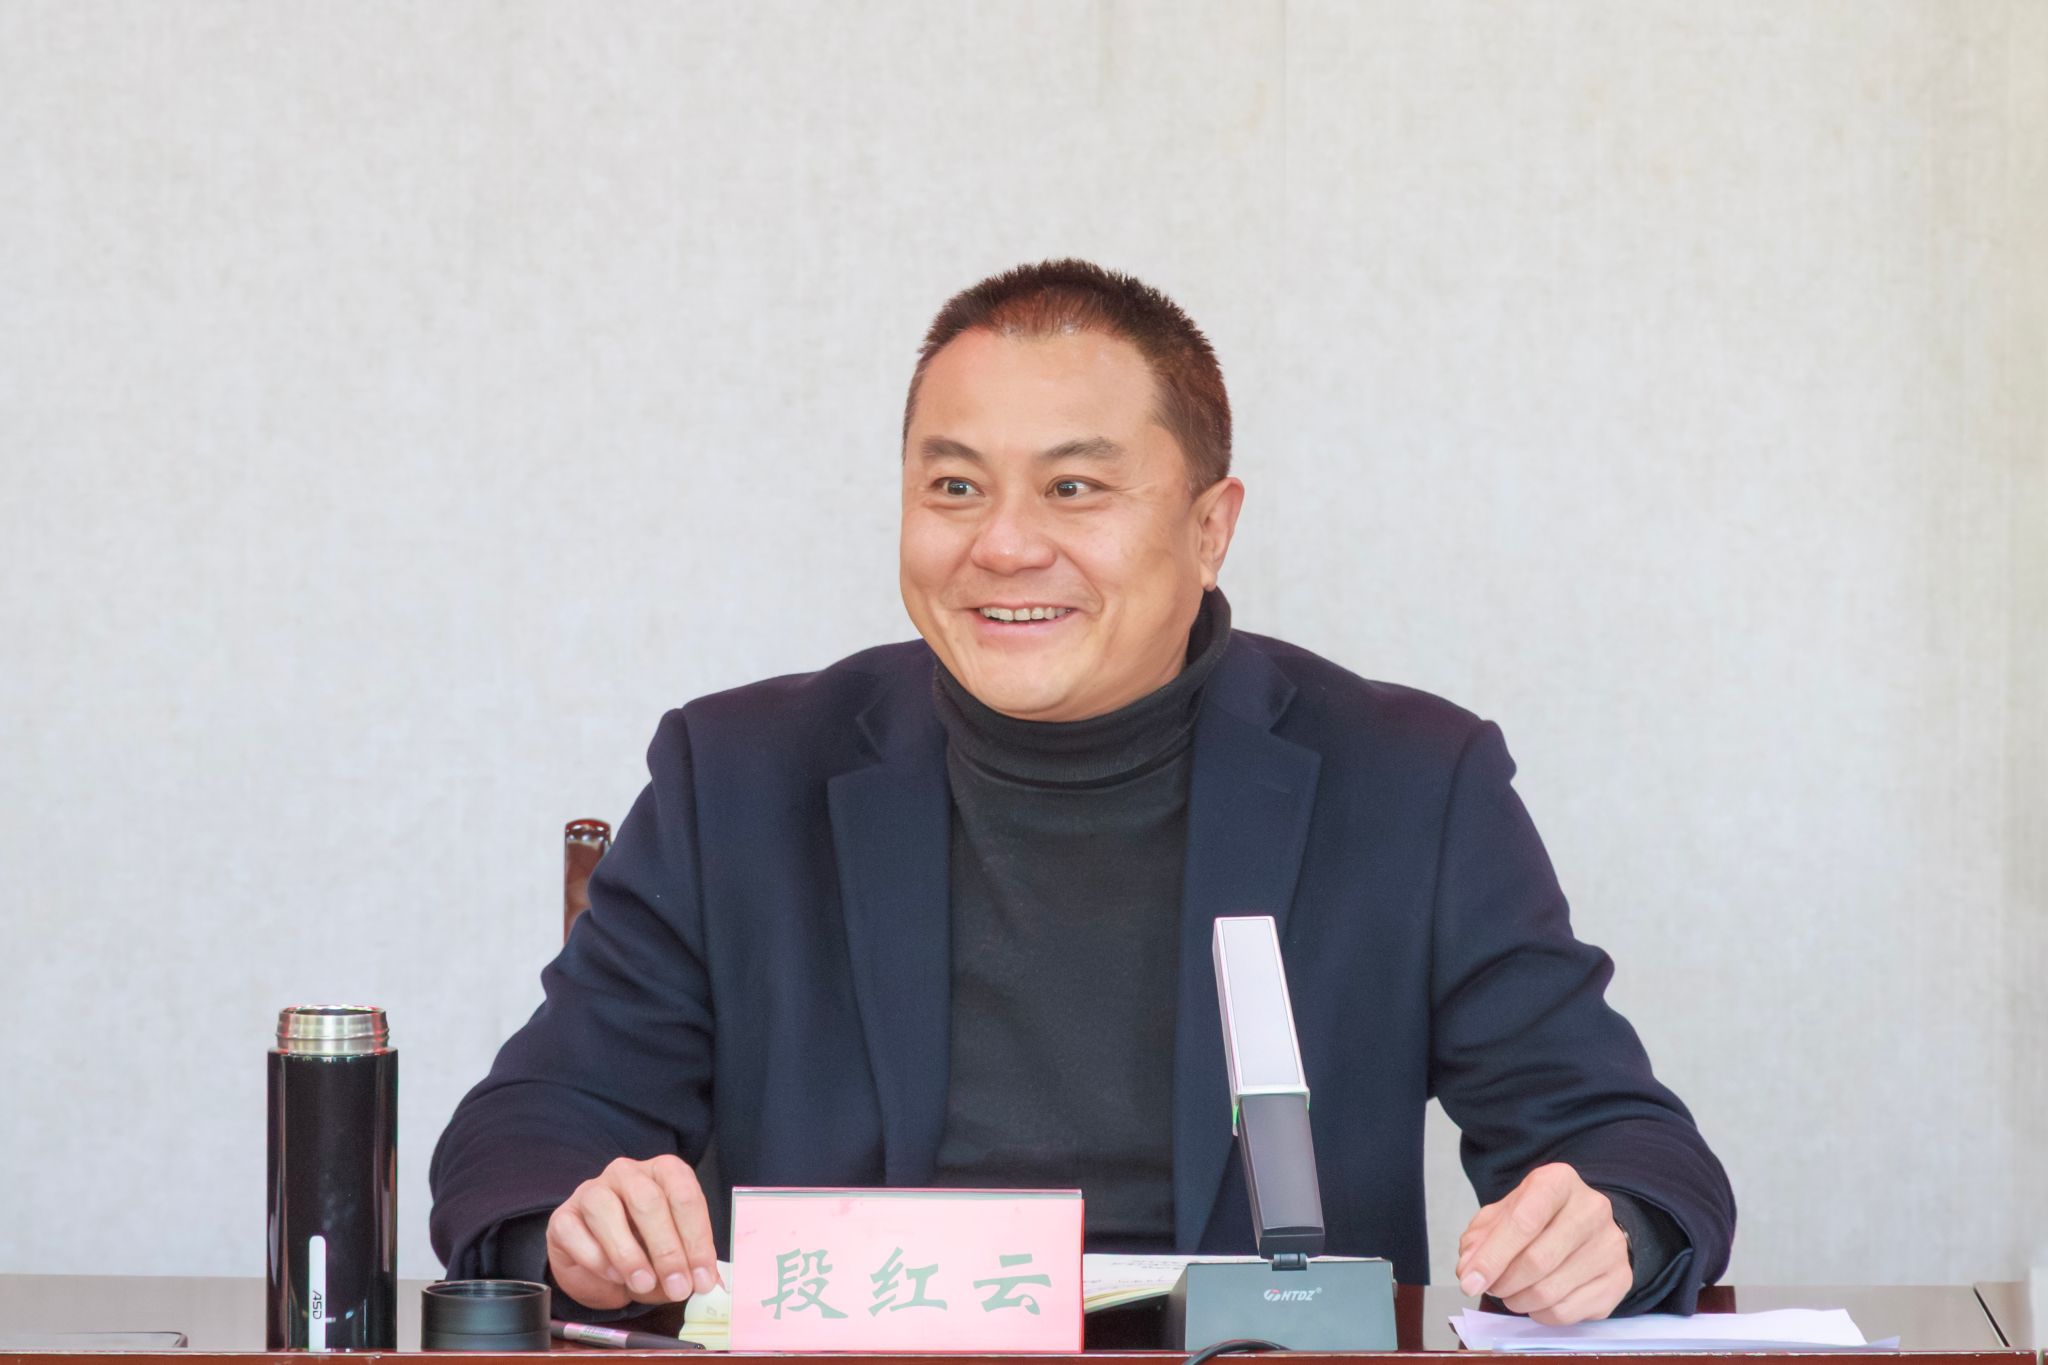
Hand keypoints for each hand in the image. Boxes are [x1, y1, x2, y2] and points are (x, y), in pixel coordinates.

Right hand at [546, 1155, 721, 1309]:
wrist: (595, 1262)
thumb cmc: (642, 1249)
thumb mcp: (672, 1255)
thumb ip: (689, 1264)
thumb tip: (708, 1283)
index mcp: (663, 1173)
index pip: (684, 1194)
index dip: (697, 1239)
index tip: (702, 1278)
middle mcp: (627, 1174)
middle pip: (648, 1201)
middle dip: (667, 1249)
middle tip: (678, 1287)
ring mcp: (591, 1191)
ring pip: (606, 1210)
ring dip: (629, 1254)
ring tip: (644, 1285)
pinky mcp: (563, 1217)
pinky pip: (575, 1233)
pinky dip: (596, 1259)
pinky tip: (614, 1277)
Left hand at [1455, 1163, 1630, 1324]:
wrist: (1587, 1225)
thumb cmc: (1538, 1218)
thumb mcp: (1503, 1214)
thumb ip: (1480, 1239)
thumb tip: (1469, 1271)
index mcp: (1558, 1181)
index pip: (1523, 1220)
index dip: (1492, 1256)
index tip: (1469, 1280)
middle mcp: (1592, 1209)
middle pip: (1537, 1260)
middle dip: (1503, 1282)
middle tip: (1490, 1287)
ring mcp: (1611, 1246)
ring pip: (1551, 1291)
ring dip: (1518, 1301)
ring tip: (1510, 1294)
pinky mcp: (1620, 1280)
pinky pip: (1568, 1313)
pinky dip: (1540, 1314)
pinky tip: (1535, 1302)